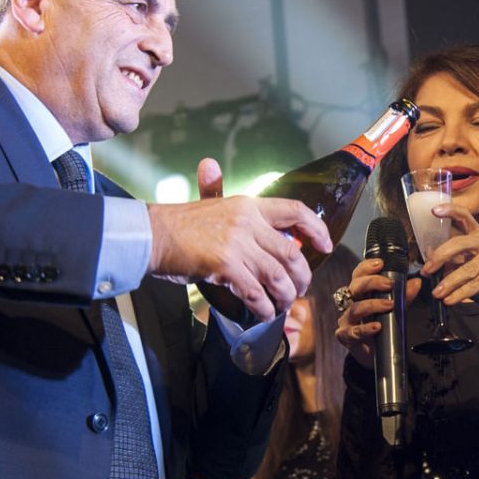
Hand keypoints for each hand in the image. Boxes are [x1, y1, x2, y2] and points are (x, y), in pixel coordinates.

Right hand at [148, 158, 331, 320]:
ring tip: (283, 305)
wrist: (151, 236)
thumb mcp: (206, 202)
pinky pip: (256, 292)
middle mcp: (248, 223)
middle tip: (300, 289)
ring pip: (278, 276)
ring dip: (285, 296)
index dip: (316, 229)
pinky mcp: (226, 266)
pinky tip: (264, 313)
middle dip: (302, 276)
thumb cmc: (178, 223)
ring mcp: (238, 245)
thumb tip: (210, 164)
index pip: (295, 211)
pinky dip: (264, 307)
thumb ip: (215, 188)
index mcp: (249, 205)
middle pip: (291, 253)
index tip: (326, 245)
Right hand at [335, 257, 421, 368]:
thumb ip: (404, 297)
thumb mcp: (396, 310)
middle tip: (388, 284)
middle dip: (372, 283)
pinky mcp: (346, 337)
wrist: (376, 355)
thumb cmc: (383, 327)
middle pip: (355, 287)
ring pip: (355, 308)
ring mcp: (347, 320)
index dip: (366, 267)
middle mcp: (351, 304)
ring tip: (389, 305)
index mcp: (361, 294)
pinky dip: (365, 328)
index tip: (380, 263)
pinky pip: (353, 331)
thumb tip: (416, 282)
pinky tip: (377, 327)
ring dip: (372, 305)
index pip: (359, 275)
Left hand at [421, 203, 478, 304]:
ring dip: (449, 283)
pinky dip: (460, 293)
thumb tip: (427, 254)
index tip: (434, 210)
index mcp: (477, 233)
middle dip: (440, 257)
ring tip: (437, 292)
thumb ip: (446, 256)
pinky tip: (450, 299)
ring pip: (468, 269)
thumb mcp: (462, 260)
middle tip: (427, 270)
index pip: (465, 216)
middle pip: (461, 244)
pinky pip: (476, 284)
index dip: (450, 211)